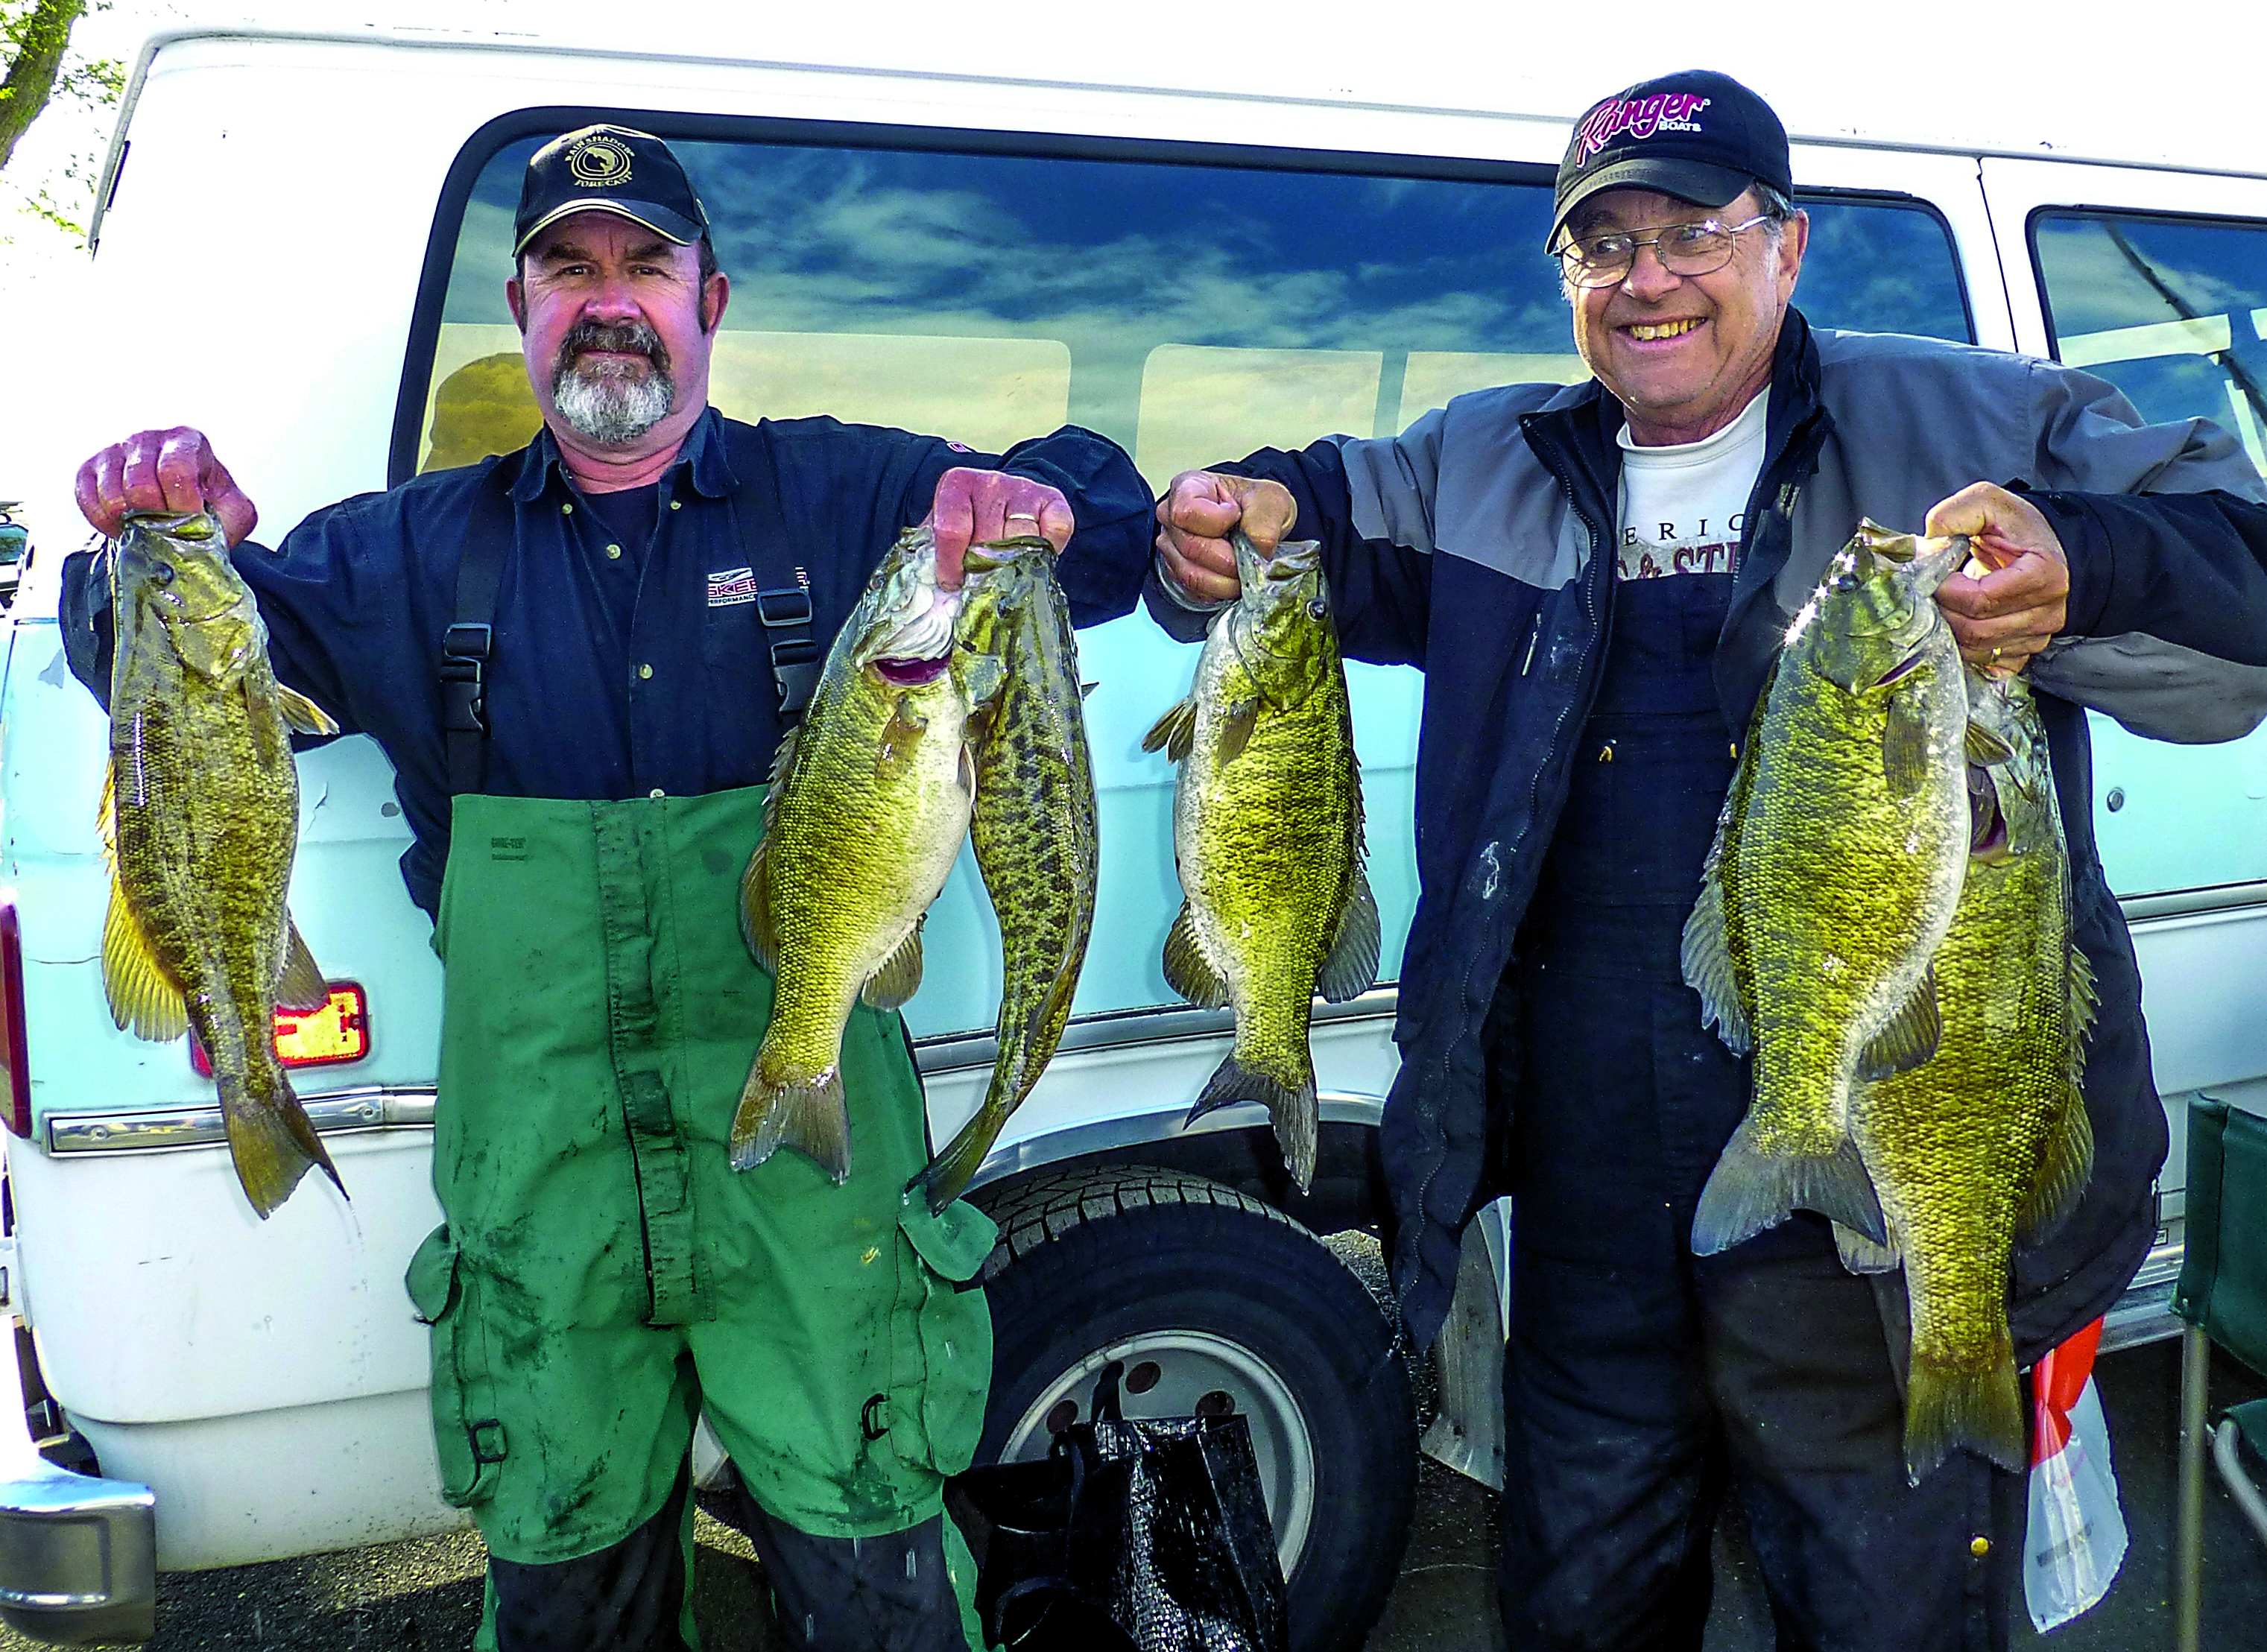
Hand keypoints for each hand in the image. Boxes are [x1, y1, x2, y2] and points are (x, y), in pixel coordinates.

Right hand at [75, 428, 257, 546]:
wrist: (179, 507)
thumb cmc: (208, 504)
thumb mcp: (235, 510)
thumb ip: (235, 514)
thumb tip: (209, 525)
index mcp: (188, 442)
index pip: (175, 469)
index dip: (181, 504)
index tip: (189, 522)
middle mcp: (149, 439)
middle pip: (140, 483)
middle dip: (156, 517)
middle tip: (168, 529)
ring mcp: (116, 451)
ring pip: (112, 493)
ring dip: (131, 522)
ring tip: (148, 529)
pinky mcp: (90, 468)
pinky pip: (87, 499)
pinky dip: (105, 522)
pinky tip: (124, 527)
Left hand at [926, 469, 1072, 589]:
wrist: (1002, 502)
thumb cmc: (967, 525)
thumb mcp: (940, 533)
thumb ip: (932, 553)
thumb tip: (926, 595)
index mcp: (956, 484)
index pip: (952, 529)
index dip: (951, 563)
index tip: (952, 583)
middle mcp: (990, 481)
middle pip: (989, 539)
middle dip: (983, 568)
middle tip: (982, 581)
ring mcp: (1024, 489)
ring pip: (1022, 540)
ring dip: (1014, 564)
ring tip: (1005, 571)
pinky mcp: (1053, 500)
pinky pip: (1056, 532)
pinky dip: (1048, 551)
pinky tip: (1033, 556)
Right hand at [1155, 471, 1296, 605]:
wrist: (1257, 523)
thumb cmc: (1256, 505)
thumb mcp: (1270, 501)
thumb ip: (1263, 524)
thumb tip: (1256, 553)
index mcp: (1188, 486)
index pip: (1187, 512)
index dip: (1217, 522)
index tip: (1236, 517)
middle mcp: (1171, 515)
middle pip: (1190, 548)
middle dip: (1227, 562)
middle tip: (1249, 559)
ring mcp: (1170, 545)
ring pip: (1189, 574)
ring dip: (1224, 582)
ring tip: (1244, 573)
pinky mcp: (1176, 571)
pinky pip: (1191, 590)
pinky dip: (1217, 592)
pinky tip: (1230, 580)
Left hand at [1924, 482, 2068, 675]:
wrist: (2043, 547)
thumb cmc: (2016, 527)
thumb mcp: (1987, 503)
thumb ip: (1954, 515)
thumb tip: (1927, 546)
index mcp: (2044, 573)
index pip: (1981, 600)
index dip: (1947, 592)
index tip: (1934, 578)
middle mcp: (2048, 611)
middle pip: (1976, 630)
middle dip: (1942, 614)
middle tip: (1929, 595)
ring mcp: (2039, 636)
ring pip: (1978, 651)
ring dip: (1949, 633)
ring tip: (1941, 608)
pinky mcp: (2026, 651)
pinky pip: (1989, 666)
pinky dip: (1966, 653)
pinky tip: (1957, 631)